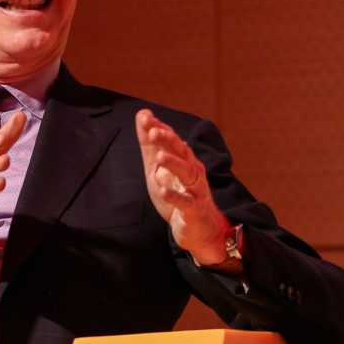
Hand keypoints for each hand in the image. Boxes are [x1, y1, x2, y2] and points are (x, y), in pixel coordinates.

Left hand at [135, 109, 230, 263]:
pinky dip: (174, 196)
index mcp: (183, 160)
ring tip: (160, 157)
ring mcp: (195, 190)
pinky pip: (186, 201)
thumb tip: (144, 114)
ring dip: (174, 164)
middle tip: (154, 131)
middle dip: (169, 140)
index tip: (145, 118)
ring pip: (188, 173)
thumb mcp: (157, 168)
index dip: (160, 128)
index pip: (172, 140)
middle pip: (183, 152)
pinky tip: (162, 190)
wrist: (199, 229)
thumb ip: (150, 143)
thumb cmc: (178, 193)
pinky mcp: (195, 209)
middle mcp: (193, 171)